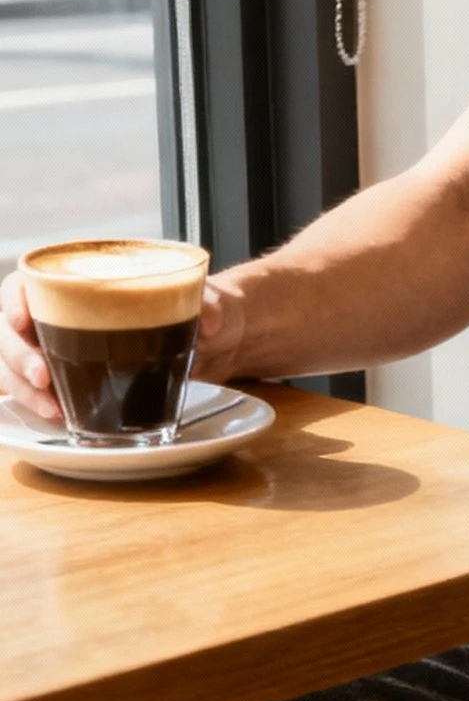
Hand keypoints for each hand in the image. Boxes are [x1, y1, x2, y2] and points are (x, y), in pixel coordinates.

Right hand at [0, 270, 247, 425]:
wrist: (217, 339)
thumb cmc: (202, 308)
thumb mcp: (211, 300)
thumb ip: (208, 304)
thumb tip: (207, 320)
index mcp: (79, 282)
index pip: (24, 283)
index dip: (14, 300)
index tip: (23, 319)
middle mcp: (60, 315)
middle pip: (10, 331)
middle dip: (17, 356)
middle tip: (43, 377)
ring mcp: (61, 350)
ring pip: (16, 367)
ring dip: (25, 389)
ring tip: (54, 411)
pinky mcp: (73, 382)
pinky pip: (39, 392)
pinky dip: (41, 406)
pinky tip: (59, 418)